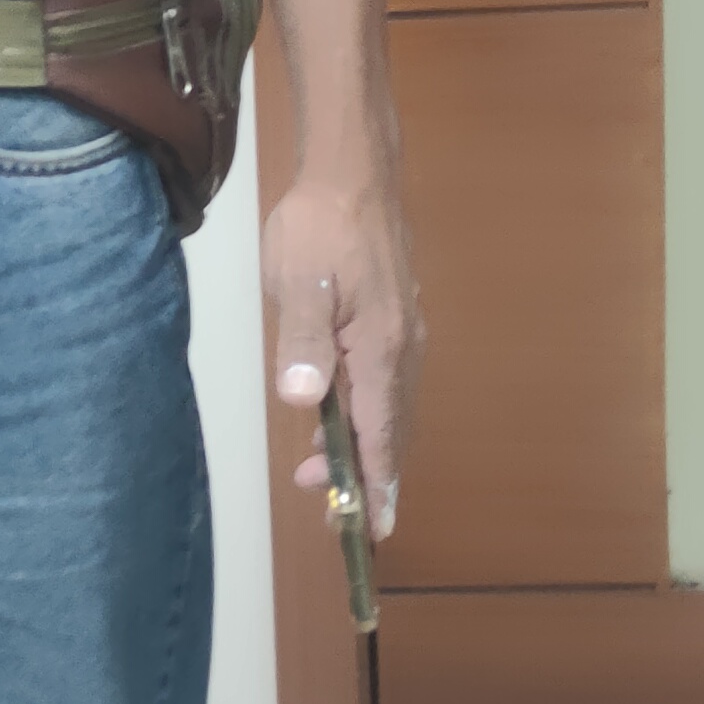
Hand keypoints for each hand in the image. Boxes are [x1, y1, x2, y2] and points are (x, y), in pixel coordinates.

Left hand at [265, 176, 419, 536]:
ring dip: (363, 446)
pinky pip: (385, 385)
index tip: (374, 531)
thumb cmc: (322, 225)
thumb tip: (304, 400)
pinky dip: (367, 415)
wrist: (353, 172)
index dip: (375, 486)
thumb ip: (304, 343)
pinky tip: (339, 414)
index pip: (380, 436)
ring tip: (321, 467)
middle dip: (366, 476)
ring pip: (389, 409)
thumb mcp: (301, 282)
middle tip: (330, 508)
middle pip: (390, 432)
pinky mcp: (393, 320)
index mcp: (381, 351)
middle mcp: (402, 350)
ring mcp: (402, 334)